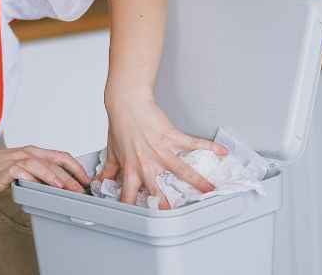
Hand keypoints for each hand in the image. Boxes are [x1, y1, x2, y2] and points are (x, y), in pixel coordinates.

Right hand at [0, 145, 91, 193]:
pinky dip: (33, 178)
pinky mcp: (4, 170)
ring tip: (66, 187)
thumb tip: (54, 186)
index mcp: (32, 152)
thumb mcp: (18, 167)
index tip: (86, 179)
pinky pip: (21, 172)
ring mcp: (15, 160)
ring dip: (55, 177)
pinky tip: (40, 185)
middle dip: (71, 175)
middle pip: (54, 161)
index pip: (60, 156)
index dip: (76, 167)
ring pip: (41, 165)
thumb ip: (35, 174)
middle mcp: (26, 153)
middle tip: (82, 188)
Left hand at [97, 87, 228, 208]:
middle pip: (157, 187)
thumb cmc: (120, 125)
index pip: (129, 194)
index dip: (131, 207)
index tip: (138, 219)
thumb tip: (100, 181)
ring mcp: (161, 150)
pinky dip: (209, 146)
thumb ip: (109, 170)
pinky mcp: (172, 136)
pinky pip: (193, 143)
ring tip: (210, 190)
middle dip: (165, 201)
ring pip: (181, 169)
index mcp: (132, 168)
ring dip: (197, 180)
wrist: (127, 103)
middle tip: (173, 213)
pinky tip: (222, 152)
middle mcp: (147, 162)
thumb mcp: (112, 151)